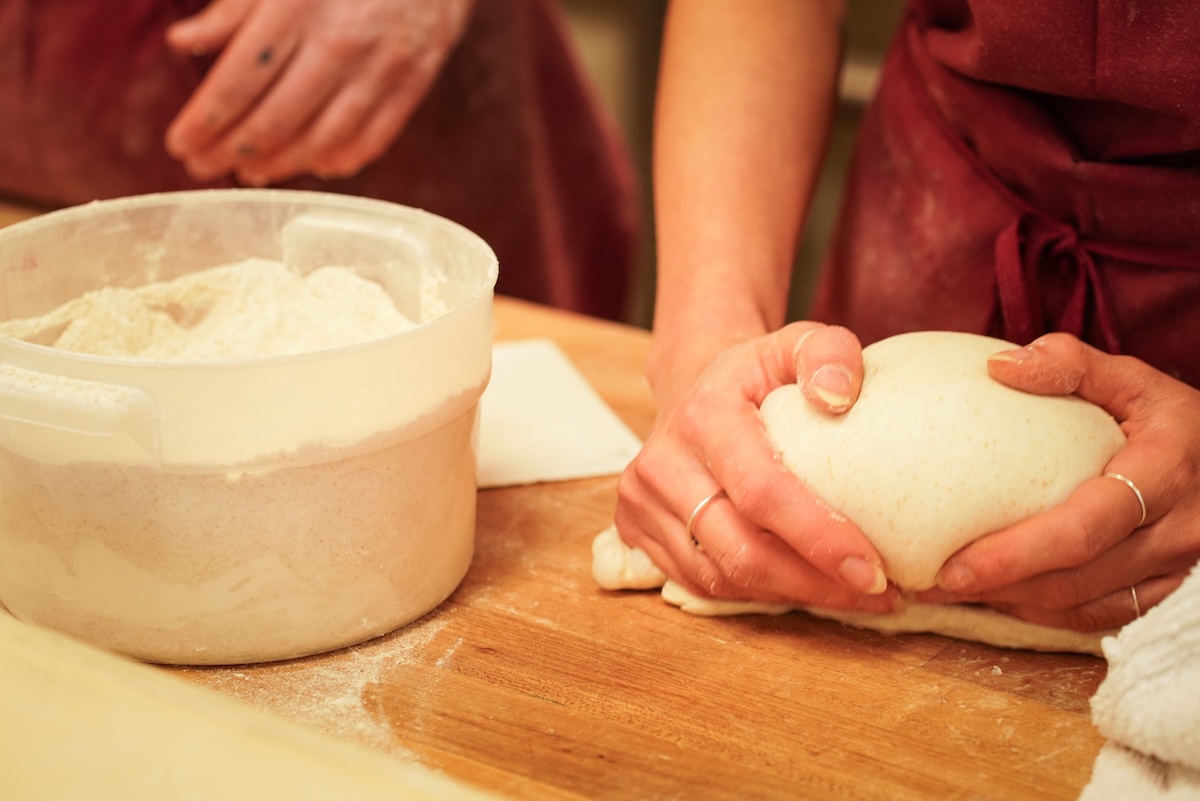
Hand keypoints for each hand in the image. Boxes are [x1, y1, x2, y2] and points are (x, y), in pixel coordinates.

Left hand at [164, 0, 473, 184]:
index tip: (180, 144)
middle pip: (276, 119)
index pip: (239, 80)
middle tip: (203, 166)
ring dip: (280, 165)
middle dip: (231, 152)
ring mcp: (381, 68)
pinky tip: (313, 164)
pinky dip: (339, 160)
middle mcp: (340, 42)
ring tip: (250, 172)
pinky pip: (372, 139)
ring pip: (322, 140)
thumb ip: (233, 9)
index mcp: (297, 6)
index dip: (205, 121)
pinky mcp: (413, 83)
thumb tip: (182, 42)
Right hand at [614, 322, 897, 612]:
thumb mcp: (795, 343)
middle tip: (877, 592)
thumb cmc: (754, 375)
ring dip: (790, 595)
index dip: (818, 538)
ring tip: (850, 594)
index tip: (873, 569)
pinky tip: (800, 586)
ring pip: (718, 576)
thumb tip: (841, 393)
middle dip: (813, 583)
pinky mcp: (633, 527)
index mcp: (703, 417)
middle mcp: (661, 462)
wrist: (692, 384)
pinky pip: (698, 581)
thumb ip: (828, 352)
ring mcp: (641, 500)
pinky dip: (755, 593)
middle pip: (739, 549)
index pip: (761, 492)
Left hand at [918, 333, 1199, 630]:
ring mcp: (1176, 568)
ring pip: (1084, 606)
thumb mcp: (1133, 378)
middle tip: (929, 585)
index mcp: (1163, 474)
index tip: (952, 566)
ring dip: (1013, 606)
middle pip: (1076, 579)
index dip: (1015, 555)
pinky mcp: (1168, 591)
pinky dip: (1045, 613)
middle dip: (997, 589)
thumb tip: (998, 366)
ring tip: (948, 593)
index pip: (1083, 528)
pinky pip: (1101, 616)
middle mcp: (1176, 531)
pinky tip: (997, 599)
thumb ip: (1071, 365)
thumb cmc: (1173, 417)